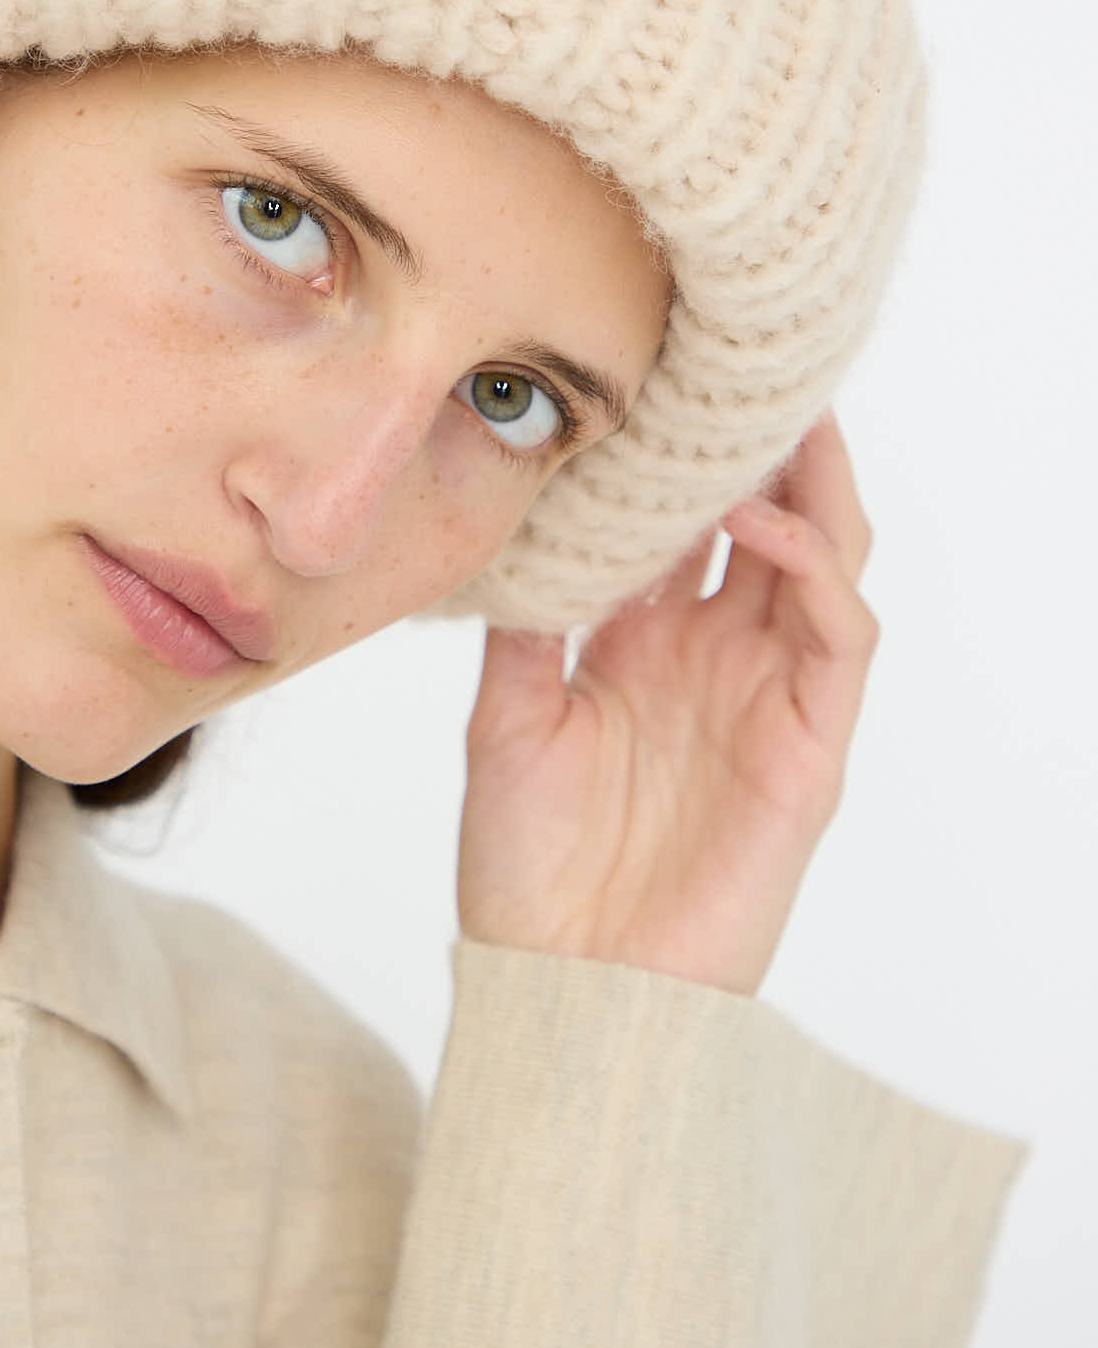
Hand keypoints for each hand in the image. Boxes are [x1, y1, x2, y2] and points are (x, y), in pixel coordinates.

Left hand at [455, 413, 877, 996]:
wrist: (558, 987)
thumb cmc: (526, 868)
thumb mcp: (505, 715)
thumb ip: (529, 619)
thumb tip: (528, 513)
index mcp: (645, 643)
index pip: (686, 521)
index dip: (680, 452)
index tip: (655, 368)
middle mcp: (715, 657)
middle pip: (768, 519)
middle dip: (761, 443)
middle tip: (734, 359)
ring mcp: (770, 699)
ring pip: (825, 557)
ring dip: (809, 481)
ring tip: (772, 408)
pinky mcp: (810, 749)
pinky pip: (842, 637)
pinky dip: (813, 567)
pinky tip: (758, 521)